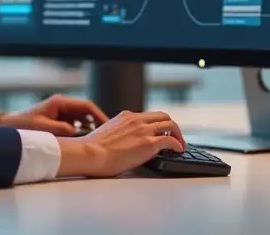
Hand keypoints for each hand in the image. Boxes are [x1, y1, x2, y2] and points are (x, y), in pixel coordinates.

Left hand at [0, 94, 108, 135]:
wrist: (7, 126)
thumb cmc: (23, 125)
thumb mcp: (44, 128)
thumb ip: (62, 129)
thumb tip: (78, 132)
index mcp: (60, 102)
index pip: (87, 106)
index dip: (100, 115)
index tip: (109, 126)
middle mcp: (62, 105)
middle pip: (87, 112)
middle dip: (98, 122)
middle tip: (108, 135)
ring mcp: (60, 112)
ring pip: (82, 119)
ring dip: (89, 128)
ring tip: (99, 140)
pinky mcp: (57, 119)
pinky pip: (74, 124)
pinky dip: (81, 131)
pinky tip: (84, 141)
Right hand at [54, 110, 184, 177]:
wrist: (89, 153)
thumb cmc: (93, 149)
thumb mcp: (108, 134)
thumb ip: (120, 134)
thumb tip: (125, 143)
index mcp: (126, 117)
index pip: (148, 116)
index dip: (158, 123)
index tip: (161, 131)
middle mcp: (136, 120)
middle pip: (163, 116)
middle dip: (172, 125)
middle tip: (175, 136)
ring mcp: (143, 130)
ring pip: (170, 124)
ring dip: (178, 134)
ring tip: (180, 144)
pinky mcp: (148, 143)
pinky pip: (170, 140)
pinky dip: (177, 144)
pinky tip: (179, 150)